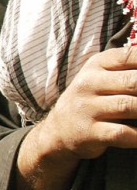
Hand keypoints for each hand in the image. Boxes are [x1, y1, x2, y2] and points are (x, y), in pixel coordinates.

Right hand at [33, 46, 136, 161]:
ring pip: (130, 106)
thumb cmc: (93, 99)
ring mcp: (87, 108)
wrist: (60, 129)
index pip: (130, 56)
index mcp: (96, 65)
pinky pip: (123, 133)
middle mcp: (88, 83)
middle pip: (134, 82)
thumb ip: (128, 68)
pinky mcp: (90, 132)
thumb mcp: (102, 76)